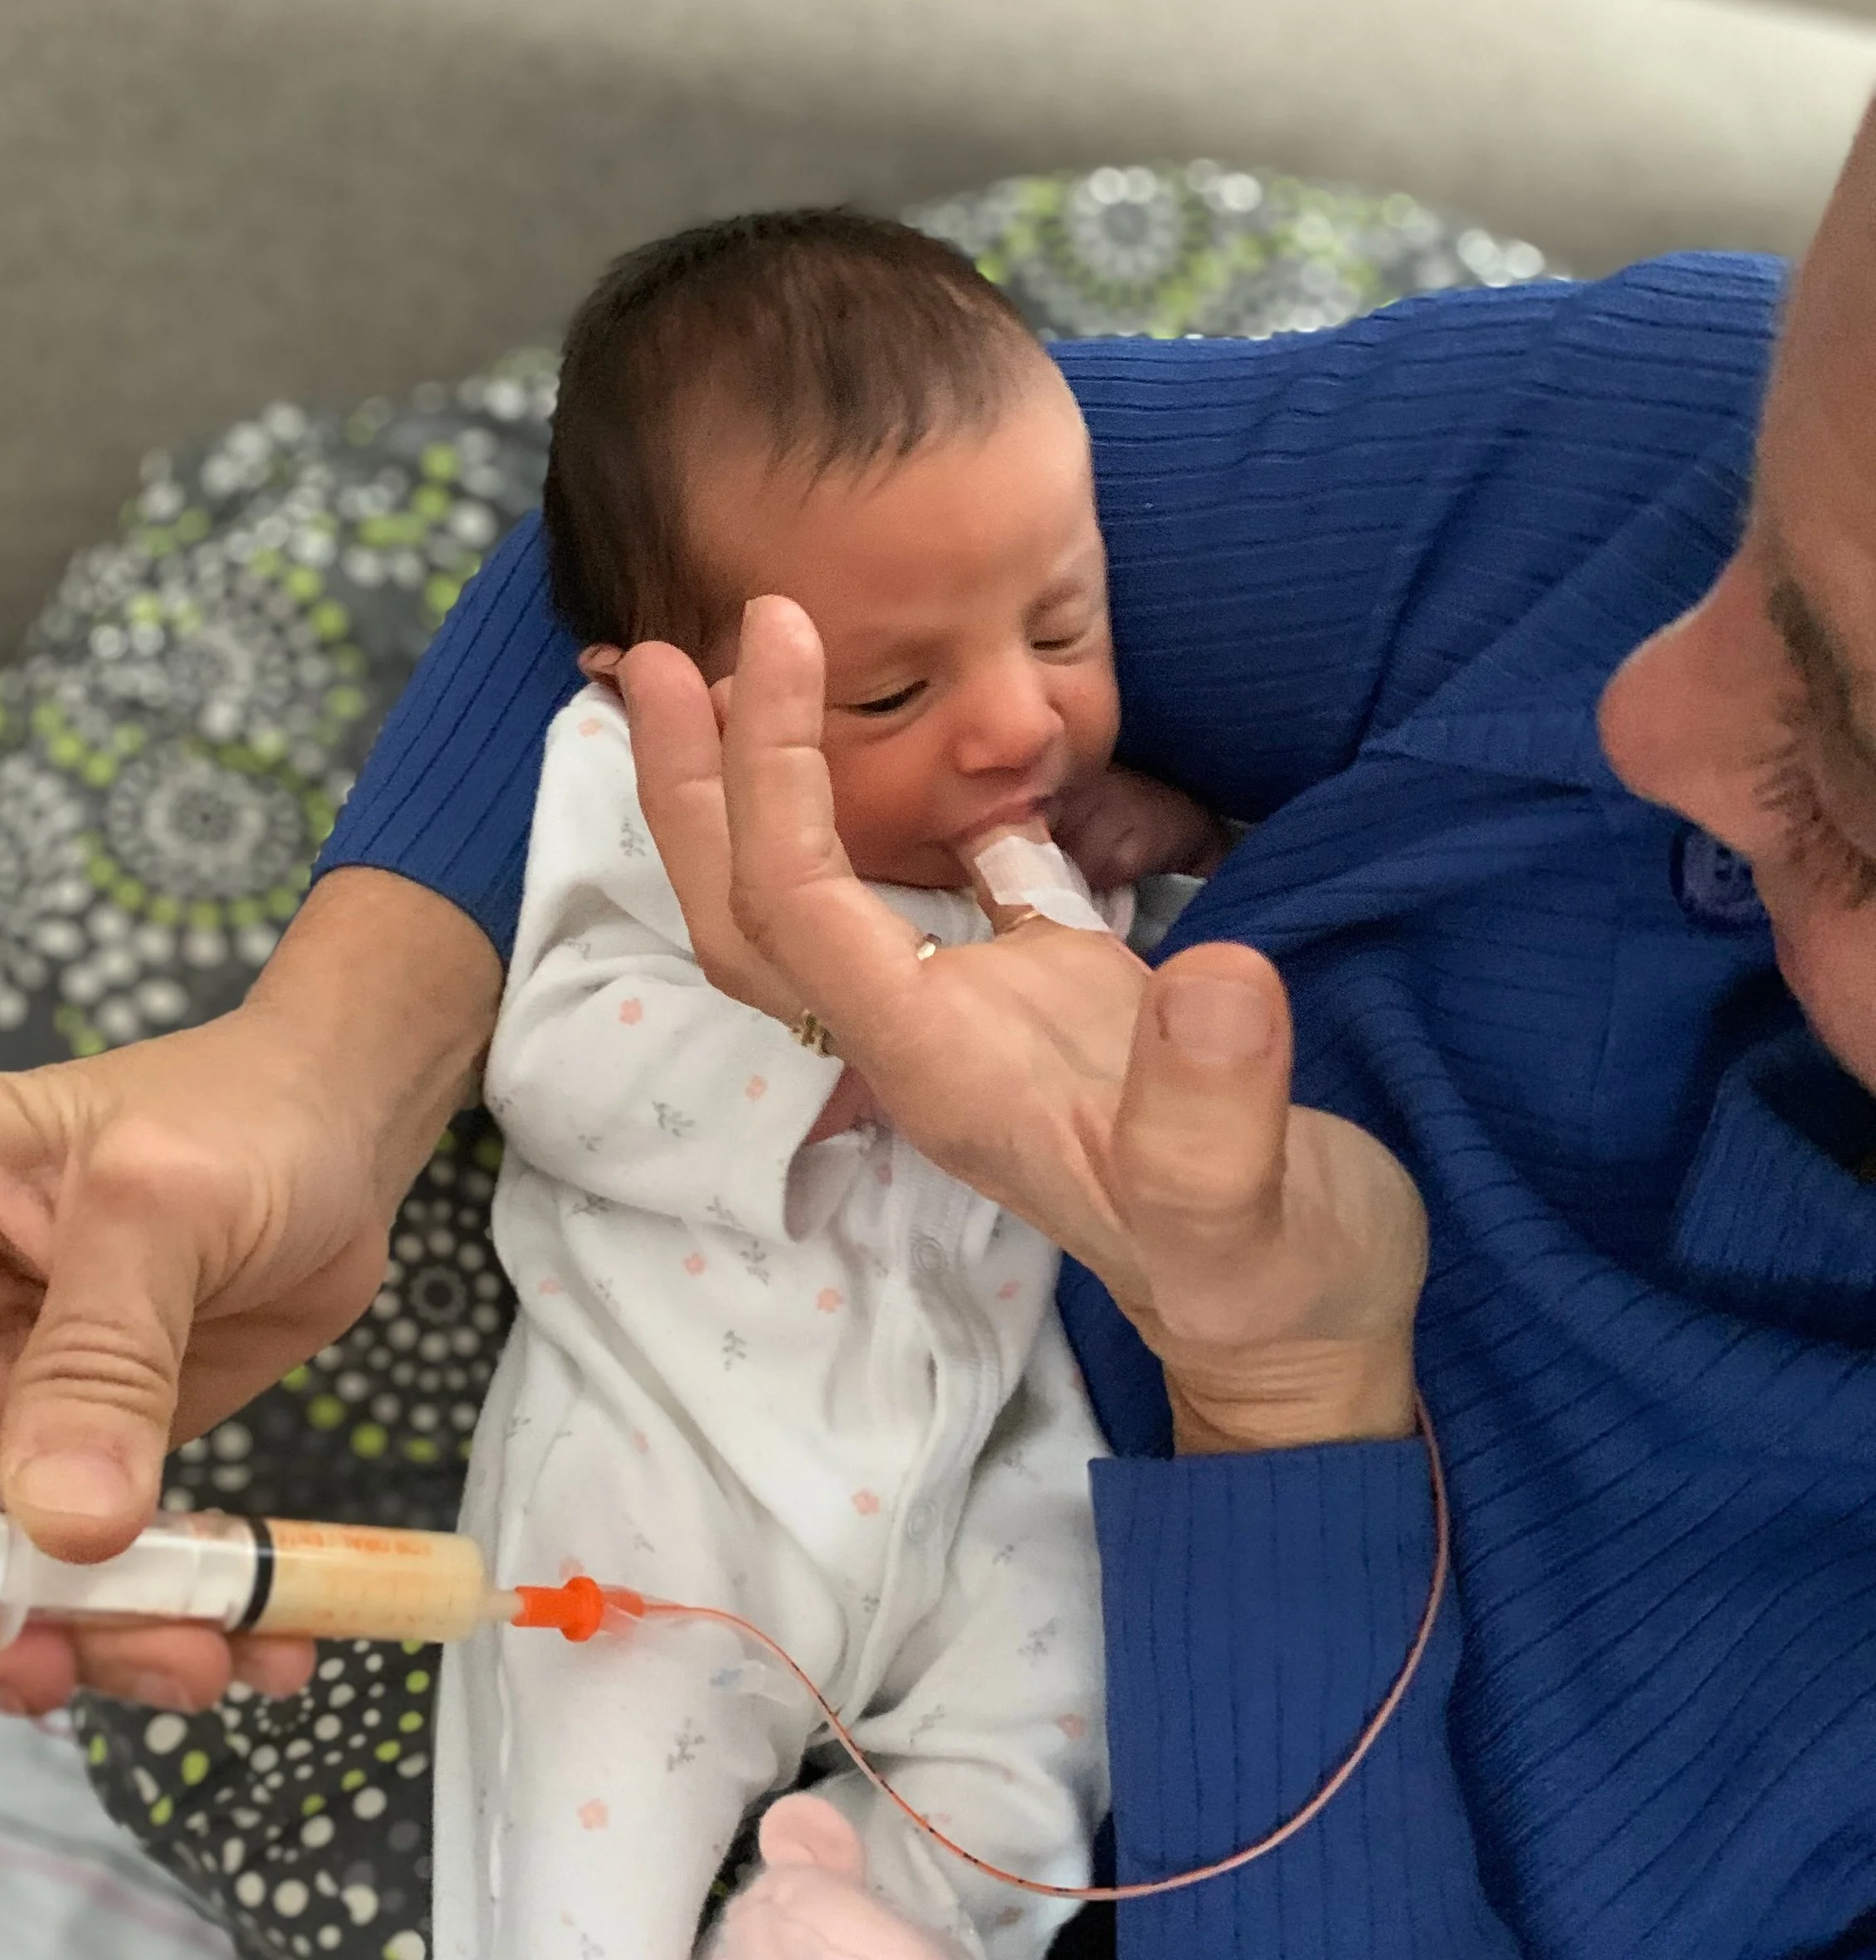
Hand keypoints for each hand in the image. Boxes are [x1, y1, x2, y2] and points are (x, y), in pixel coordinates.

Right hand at [0, 870, 497, 1704]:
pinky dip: (147, 1622)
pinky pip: (68, 1575)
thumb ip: (106, 1357)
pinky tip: (242, 1639)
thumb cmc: (241, 1115)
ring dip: (69, 1633)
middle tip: (48, 1663)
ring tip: (194, 1654)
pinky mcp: (58, 1465)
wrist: (343, 1143)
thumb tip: (66, 1524)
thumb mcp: (167, 1206)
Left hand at [625, 599, 1426, 1451]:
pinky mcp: (1040, 996)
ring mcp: (975, 1018)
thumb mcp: (1255, 1219)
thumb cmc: (1274, 1284)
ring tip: (736, 672)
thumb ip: (1216, 1118)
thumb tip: (1211, 980)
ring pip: (816, 906)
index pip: (799, 910)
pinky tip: (908, 737)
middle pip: (752, 916)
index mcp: (942, 1073)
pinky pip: (931, 892)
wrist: (1302, 1324)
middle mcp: (926, 1042)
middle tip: (657, 646)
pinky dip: (899, 810)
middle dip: (695, 785)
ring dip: (762, 795)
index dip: (770, 773)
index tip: (780, 635)